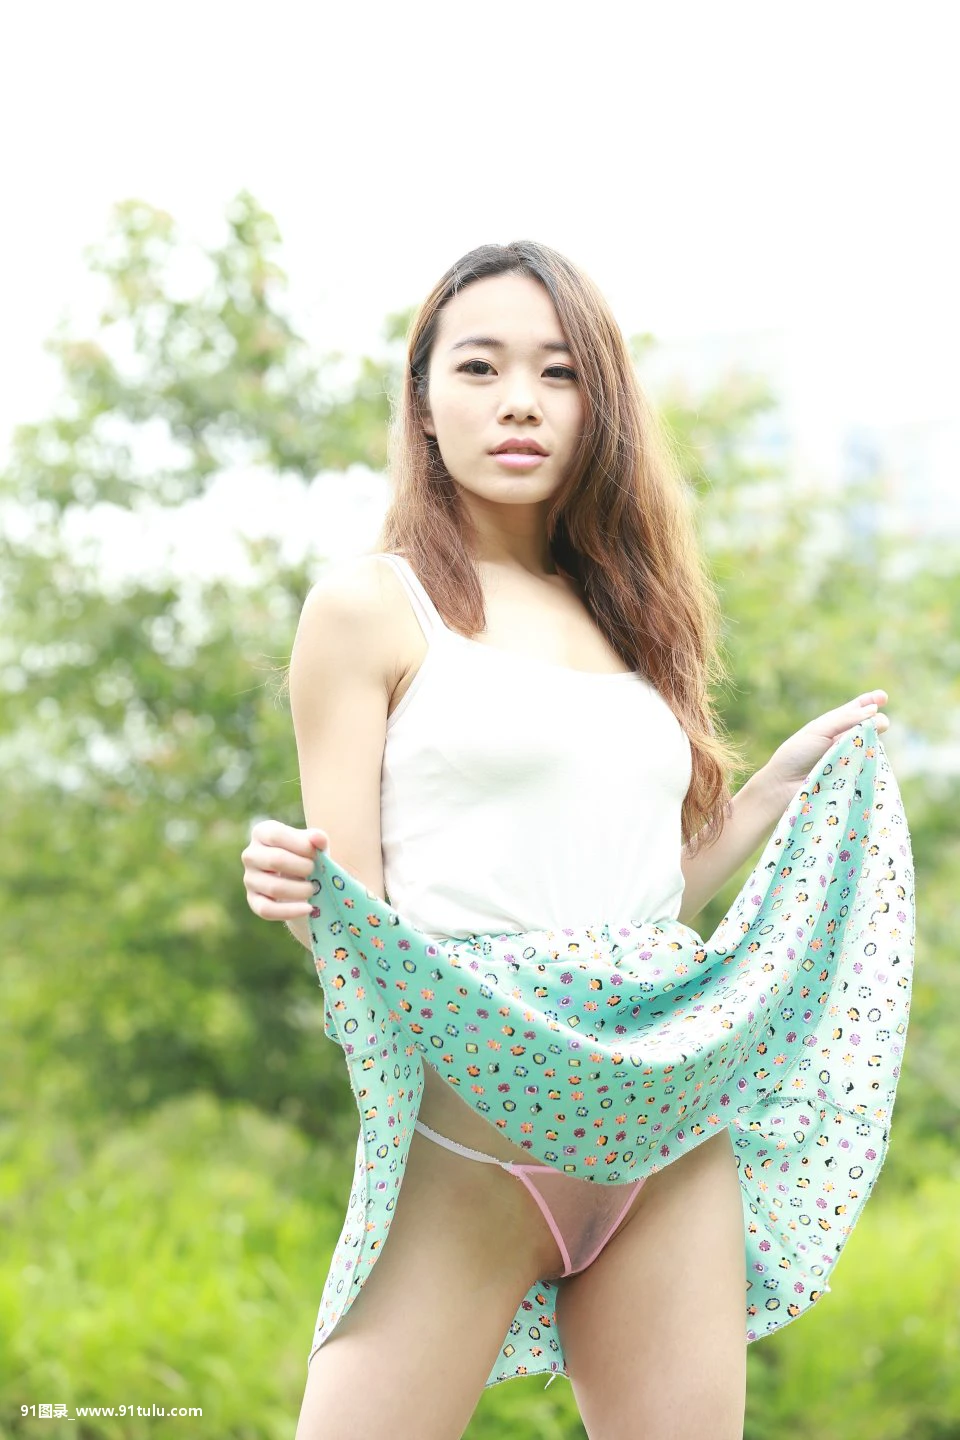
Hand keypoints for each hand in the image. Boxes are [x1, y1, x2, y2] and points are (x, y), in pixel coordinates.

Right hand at [241, 820, 328, 920]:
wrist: (300, 880)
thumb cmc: (305, 855)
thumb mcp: (313, 844)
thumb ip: (317, 838)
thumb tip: (318, 839)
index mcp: (262, 832)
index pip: (277, 835)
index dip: (301, 845)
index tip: (316, 853)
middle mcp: (250, 854)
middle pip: (276, 860)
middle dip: (303, 867)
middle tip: (315, 871)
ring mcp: (249, 879)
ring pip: (274, 887)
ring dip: (300, 890)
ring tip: (314, 888)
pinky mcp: (253, 900)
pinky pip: (267, 909)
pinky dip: (290, 911)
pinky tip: (308, 908)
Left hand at [764, 689, 889, 793]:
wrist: (784, 784)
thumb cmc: (797, 754)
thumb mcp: (818, 730)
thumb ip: (845, 719)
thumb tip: (874, 709)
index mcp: (834, 724)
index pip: (857, 709)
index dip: (872, 701)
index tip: (883, 697)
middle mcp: (845, 739)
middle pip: (870, 726)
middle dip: (879, 722)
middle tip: (881, 724)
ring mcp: (851, 757)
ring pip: (873, 744)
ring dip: (875, 740)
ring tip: (868, 742)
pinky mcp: (855, 776)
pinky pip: (872, 765)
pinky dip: (873, 760)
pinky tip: (870, 758)